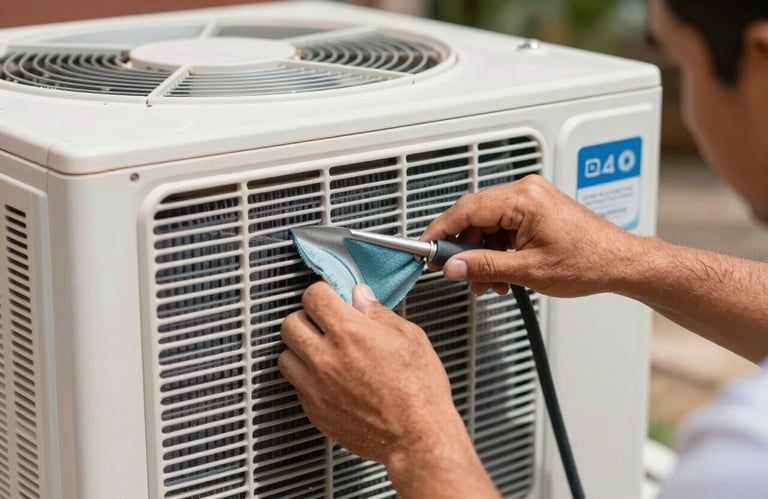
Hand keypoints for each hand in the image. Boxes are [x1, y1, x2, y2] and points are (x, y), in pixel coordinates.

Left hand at [279, 281, 498, 496]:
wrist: (417, 437)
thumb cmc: (419, 391)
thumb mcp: (409, 338)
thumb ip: (378, 313)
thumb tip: (360, 297)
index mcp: (348, 332)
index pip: (313, 296)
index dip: (323, 292)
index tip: (330, 297)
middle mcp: (325, 357)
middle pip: (290, 323)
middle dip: (307, 318)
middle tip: (324, 323)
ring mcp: (315, 386)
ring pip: (285, 354)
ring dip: (300, 348)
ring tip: (322, 350)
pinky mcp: (314, 410)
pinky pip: (296, 384)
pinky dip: (307, 376)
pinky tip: (329, 377)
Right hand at [421, 175, 638, 296]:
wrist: (619, 263)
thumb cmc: (589, 261)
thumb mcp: (529, 271)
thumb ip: (485, 266)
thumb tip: (453, 266)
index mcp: (524, 199)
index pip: (468, 209)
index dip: (442, 229)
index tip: (426, 246)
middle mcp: (526, 192)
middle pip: (475, 216)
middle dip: (465, 248)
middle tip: (458, 272)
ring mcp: (531, 199)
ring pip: (488, 224)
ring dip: (482, 253)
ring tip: (486, 281)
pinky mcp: (536, 210)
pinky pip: (503, 226)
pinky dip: (497, 249)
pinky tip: (500, 272)